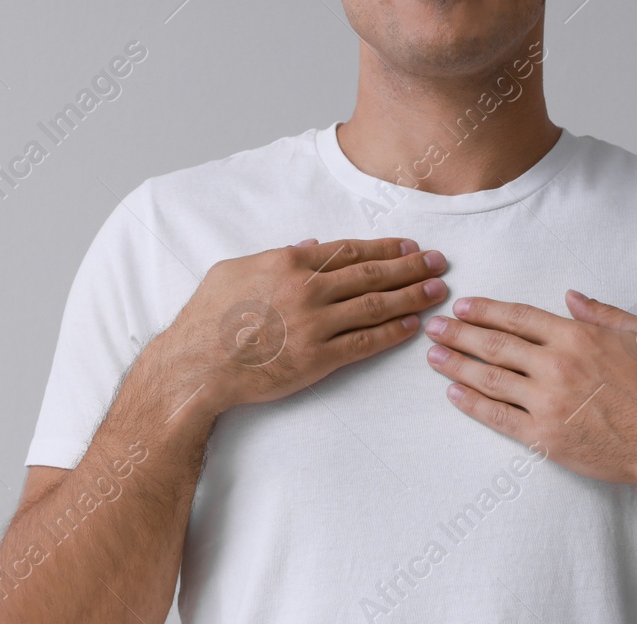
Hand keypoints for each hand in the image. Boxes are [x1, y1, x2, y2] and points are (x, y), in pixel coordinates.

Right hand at [162, 237, 447, 412]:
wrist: (197, 365)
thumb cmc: (208, 319)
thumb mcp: (234, 271)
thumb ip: (276, 256)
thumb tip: (310, 245)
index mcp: (289, 264)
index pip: (350, 251)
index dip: (385, 248)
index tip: (410, 247)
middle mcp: (308, 289)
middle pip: (372, 274)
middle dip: (411, 267)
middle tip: (440, 263)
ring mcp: (316, 325)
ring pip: (376, 306)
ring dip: (411, 297)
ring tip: (436, 291)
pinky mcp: (319, 359)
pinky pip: (366, 343)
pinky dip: (392, 333)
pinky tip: (412, 325)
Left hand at [424, 291, 636, 492]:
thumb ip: (605, 313)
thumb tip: (570, 297)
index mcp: (577, 337)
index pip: (518, 317)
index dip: (486, 310)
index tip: (463, 306)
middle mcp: (555, 365)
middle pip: (495, 344)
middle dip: (459, 332)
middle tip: (434, 326)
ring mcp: (546, 402)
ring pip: (489, 378)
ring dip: (456, 364)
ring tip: (433, 355)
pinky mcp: (543, 436)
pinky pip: (497, 416)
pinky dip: (471, 404)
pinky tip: (453, 393)